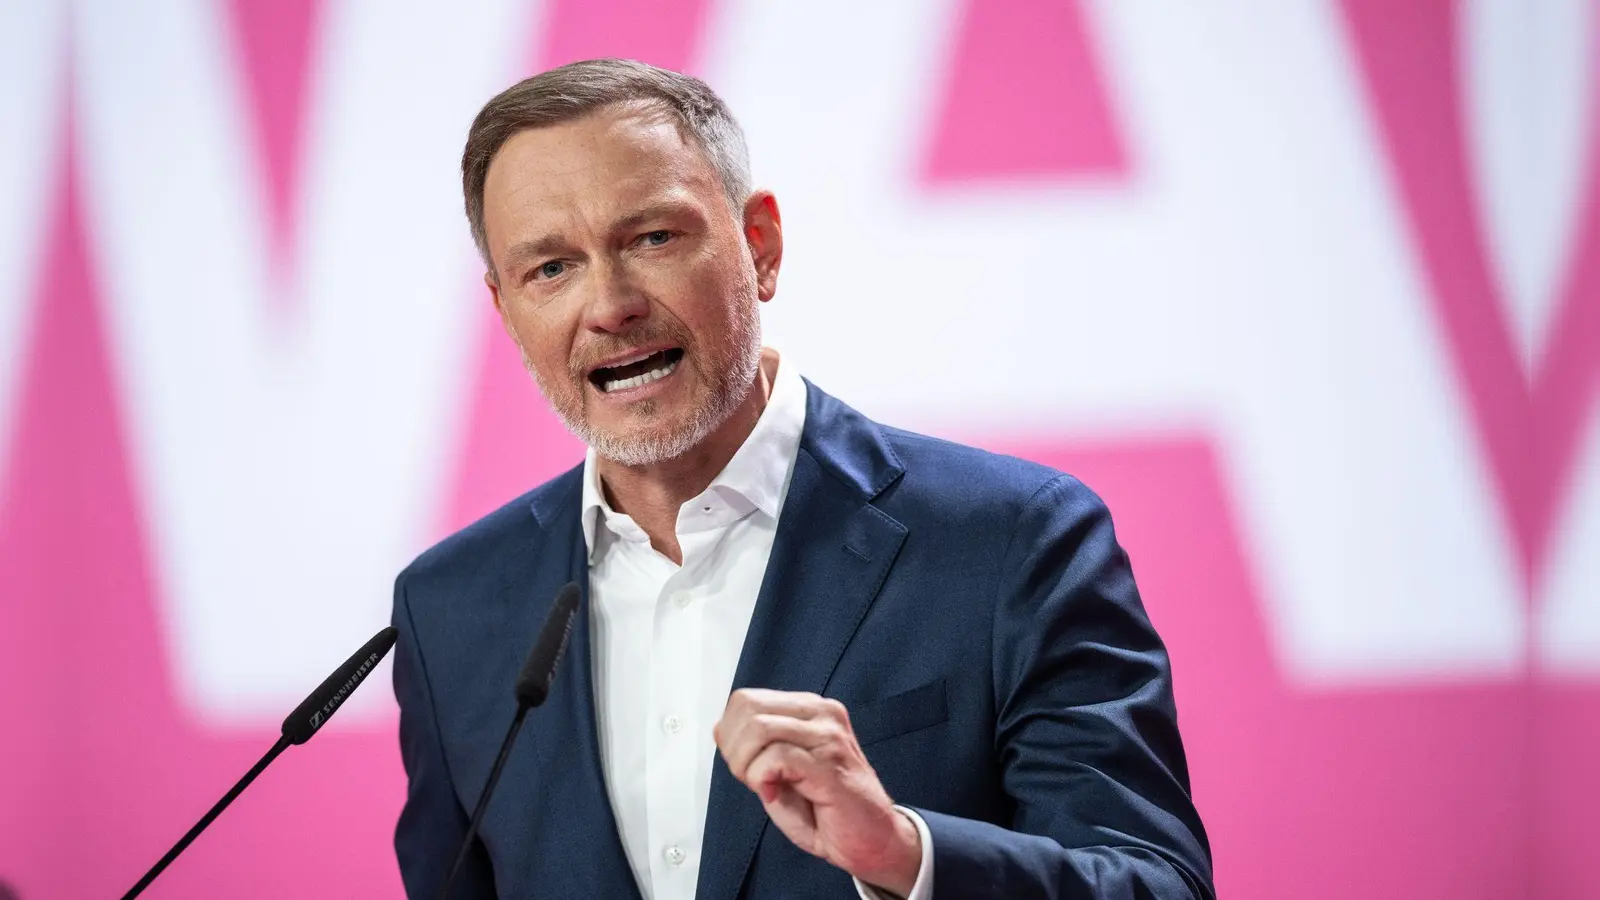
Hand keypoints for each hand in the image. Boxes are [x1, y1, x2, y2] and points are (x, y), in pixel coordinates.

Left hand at [713, 689, 921, 896]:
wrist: (875, 841)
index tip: (743, 765)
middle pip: (748, 708)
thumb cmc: (832, 811)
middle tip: (750, 779)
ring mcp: (829, 737)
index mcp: (811, 710)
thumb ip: (756, 749)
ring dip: (746, 766)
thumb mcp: (783, 773)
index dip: (731, 734)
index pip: (747, 700)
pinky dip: (761, 779)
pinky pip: (775, 758)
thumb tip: (721, 727)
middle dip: (734, 749)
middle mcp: (822, 714)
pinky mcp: (830, 765)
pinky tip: (774, 794)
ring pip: (759, 728)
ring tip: (763, 787)